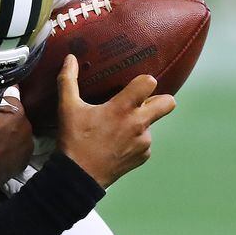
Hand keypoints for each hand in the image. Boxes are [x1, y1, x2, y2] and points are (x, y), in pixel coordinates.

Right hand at [0, 97, 33, 192]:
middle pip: (15, 114)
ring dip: (8, 131)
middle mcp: (27, 126)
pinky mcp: (25, 161)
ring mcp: (28, 146)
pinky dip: (10, 146)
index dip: (0, 95)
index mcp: (14, 112)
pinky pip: (18, 147)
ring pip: (18, 130)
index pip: (11, 94)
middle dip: (4, 115)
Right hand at [56, 55, 175, 187]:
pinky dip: (134, 141)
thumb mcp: (67, 108)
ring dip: (139, 123)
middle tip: (139, 104)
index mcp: (123, 108)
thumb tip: (70, 58)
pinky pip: (145, 142)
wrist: (78, 176)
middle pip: (168, 103)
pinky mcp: (143, 156)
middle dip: (159, 100)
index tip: (132, 86)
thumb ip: (68, 80)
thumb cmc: (74, 140)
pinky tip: (117, 145)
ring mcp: (144, 141)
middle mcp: (139, 123)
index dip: (143, 81)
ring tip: (117, 130)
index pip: (150, 82)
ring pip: (151, 124)